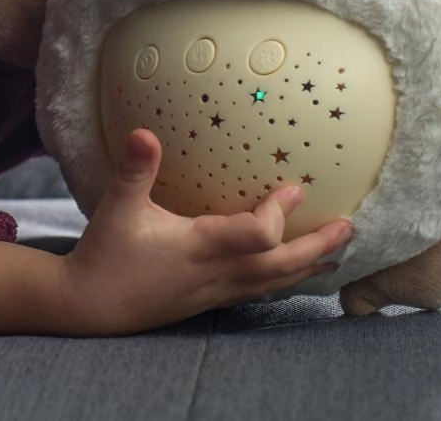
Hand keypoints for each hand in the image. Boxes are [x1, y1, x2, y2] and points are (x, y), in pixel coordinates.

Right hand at [59, 128, 351, 335]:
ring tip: (339, 254)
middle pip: (280, 266)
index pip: (257, 236)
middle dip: (317, 246)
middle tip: (349, 227)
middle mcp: (215, 273)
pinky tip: (294, 275)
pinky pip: (259, 291)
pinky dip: (285, 280)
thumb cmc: (105, 256)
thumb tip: (143, 132)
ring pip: (274, 283)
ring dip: (309, 267)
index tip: (296, 186)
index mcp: (198, 247)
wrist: (90, 307)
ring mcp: (216, 291)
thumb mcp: (117, 207)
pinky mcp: (210, 301)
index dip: (279, 213)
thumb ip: (134, 170)